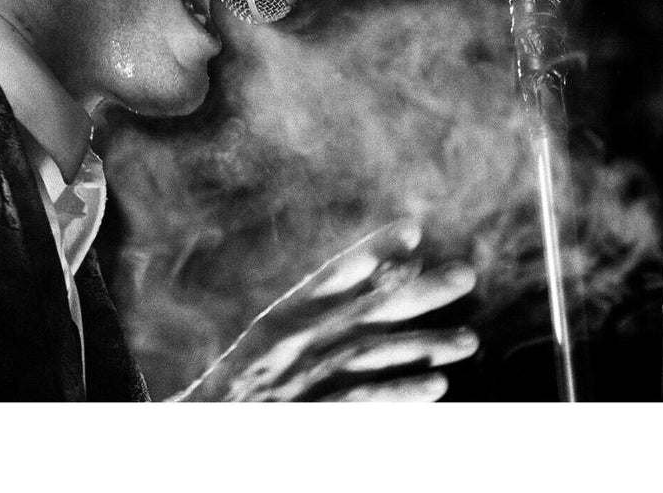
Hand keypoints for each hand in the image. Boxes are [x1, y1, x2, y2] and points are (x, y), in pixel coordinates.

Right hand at [175, 220, 477, 401]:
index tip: (412, 229)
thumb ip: (320, 318)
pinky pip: (358, 403)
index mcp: (279, 320)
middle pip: (362, 312)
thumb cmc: (236, 391)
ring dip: (423, 346)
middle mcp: (292, 346)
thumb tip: (379, 287)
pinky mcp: (307, 417)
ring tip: (468, 341)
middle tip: (464, 275)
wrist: (194, 433)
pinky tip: (436, 387)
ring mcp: (301, 382)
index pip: (330, 276)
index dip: (372, 252)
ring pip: (370, 357)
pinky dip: (398, 394)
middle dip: (416, 293)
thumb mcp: (270, 346)